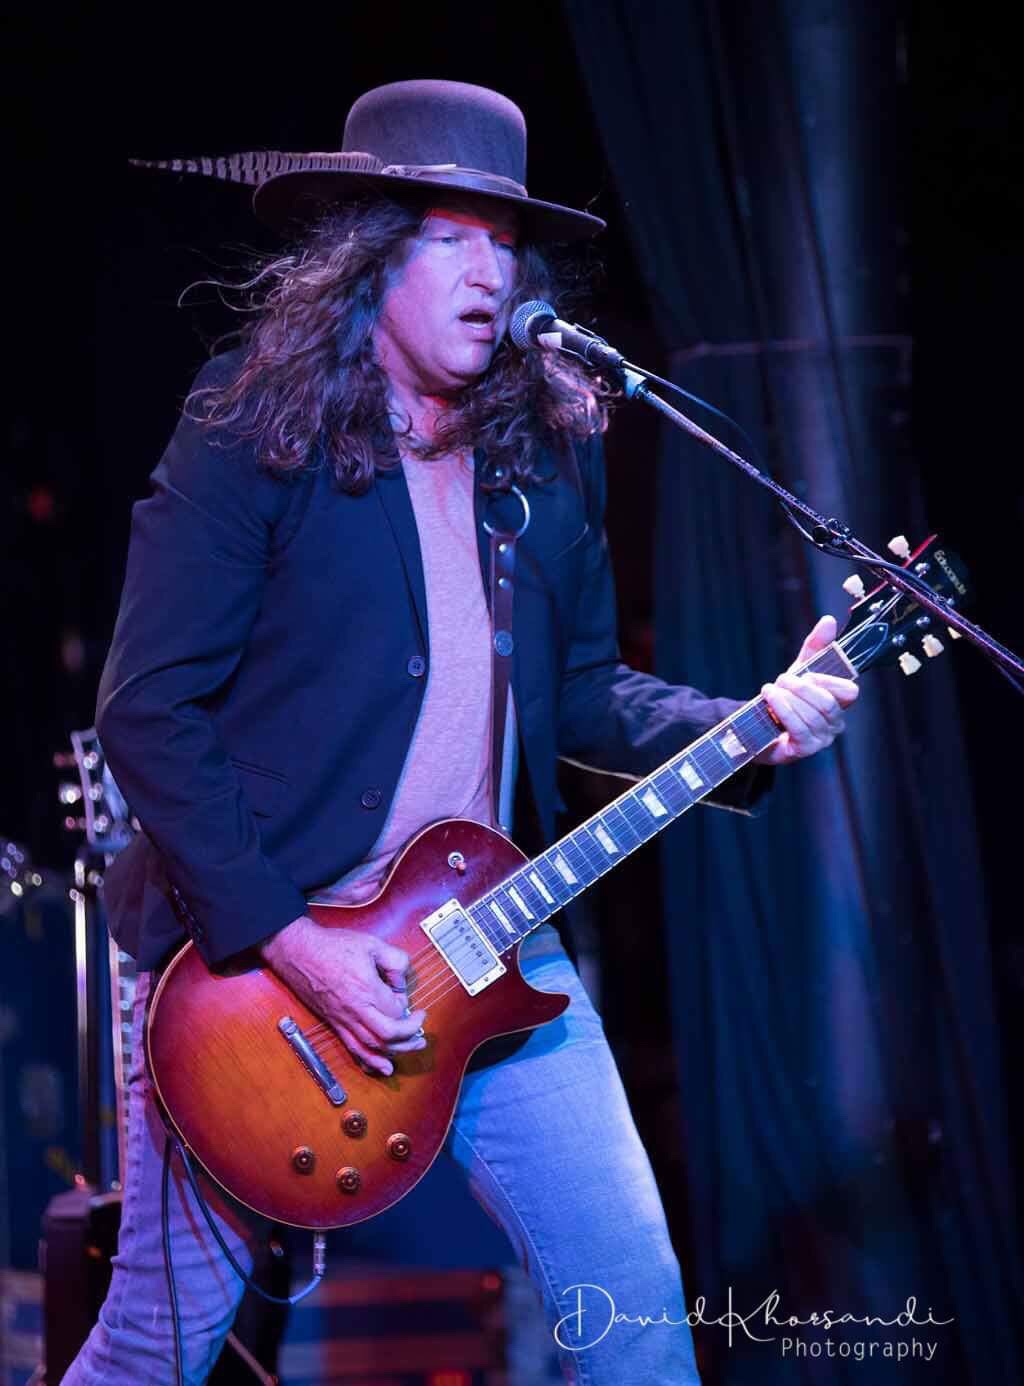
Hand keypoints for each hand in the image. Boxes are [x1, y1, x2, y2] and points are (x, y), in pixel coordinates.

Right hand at [260, 915, 426, 1074]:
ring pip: (372, 1046)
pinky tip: (382, 1067)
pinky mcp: (334, 1023)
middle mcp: (355, 1009)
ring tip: (410, 1048)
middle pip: (388, 1035)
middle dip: (409, 1037)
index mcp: (366, 988)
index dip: (407, 1008)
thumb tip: (402, 980)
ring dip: (395, 1052)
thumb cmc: (332, 946)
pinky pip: (353, 1048)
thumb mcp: (371, 943)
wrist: (298, 952)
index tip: (407, 999)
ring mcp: (343, 1019)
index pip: (396, 1010)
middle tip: (421, 1033)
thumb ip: (394, 959)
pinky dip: (369, 1061)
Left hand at [755, 615, 858, 765]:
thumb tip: (829, 620)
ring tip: (770, 690)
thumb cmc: (786, 697)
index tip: (806, 673)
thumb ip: (816, 646)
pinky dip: (782, 711)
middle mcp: (835, 723)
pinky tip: (770, 701)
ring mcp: (821, 739)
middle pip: (827, 702)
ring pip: (811, 715)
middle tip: (781, 679)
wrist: (759, 724)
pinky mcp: (804, 750)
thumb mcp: (800, 668)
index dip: (828, 680)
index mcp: (839, 703)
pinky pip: (798, 729)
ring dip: (786, 699)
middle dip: (801, 687)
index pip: (849, 691)